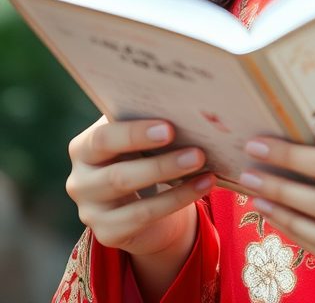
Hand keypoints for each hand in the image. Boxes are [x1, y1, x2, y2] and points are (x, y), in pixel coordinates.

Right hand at [67, 116, 213, 301]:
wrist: (144, 202)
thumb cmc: (141, 156)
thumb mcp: (137, 140)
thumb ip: (147, 124)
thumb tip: (183, 111)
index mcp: (83, 148)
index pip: (102, 138)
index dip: (134, 134)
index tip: (169, 128)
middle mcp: (79, 181)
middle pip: (118, 173)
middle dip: (160, 162)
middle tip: (197, 152)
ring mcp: (91, 212)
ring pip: (134, 198)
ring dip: (172, 178)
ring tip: (202, 163)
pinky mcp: (108, 234)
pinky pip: (146, 216)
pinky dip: (178, 198)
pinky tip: (204, 183)